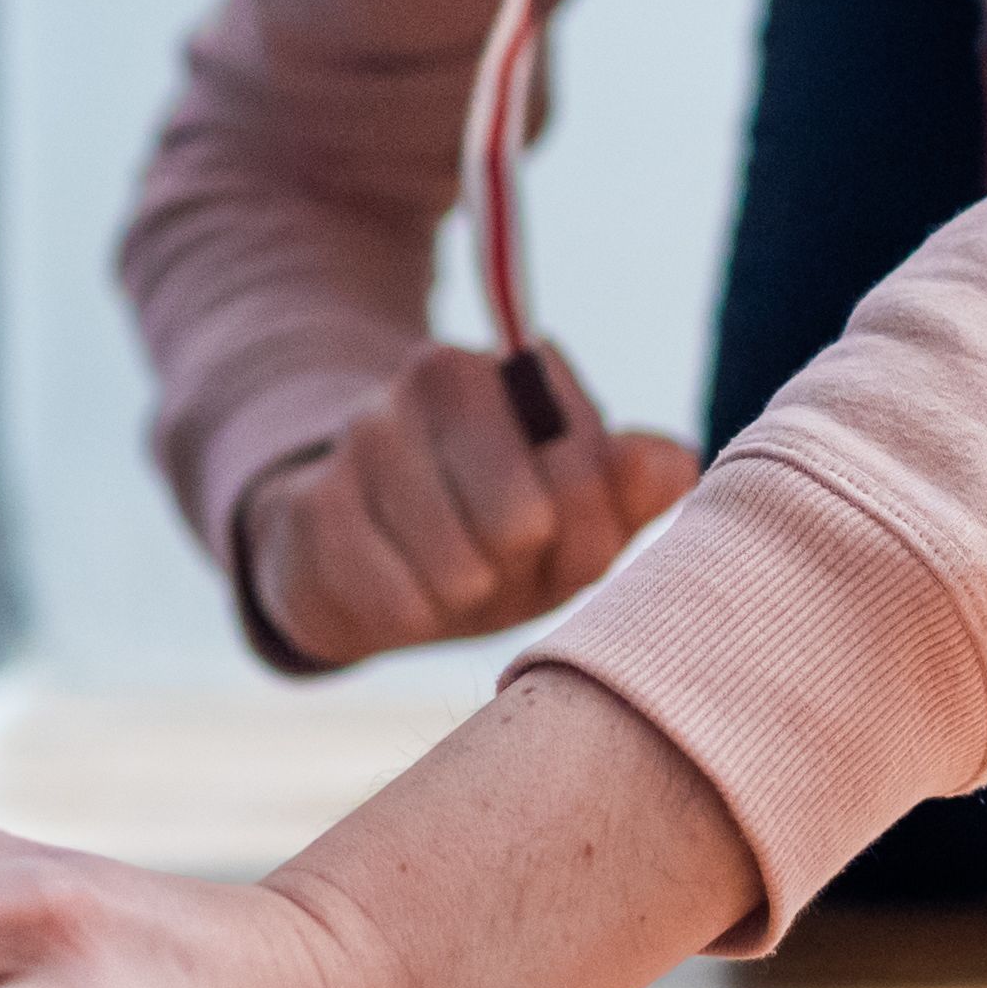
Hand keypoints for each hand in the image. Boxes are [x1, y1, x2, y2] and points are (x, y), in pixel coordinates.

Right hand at [244, 342, 698, 668]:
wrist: (357, 553)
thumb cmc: (493, 534)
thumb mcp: (574, 514)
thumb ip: (633, 487)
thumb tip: (673, 465)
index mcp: (514, 370)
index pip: (592, 472)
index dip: (588, 539)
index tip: (555, 542)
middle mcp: (435, 375)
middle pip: (525, 523)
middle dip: (523, 569)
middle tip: (498, 564)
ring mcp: (365, 433)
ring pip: (460, 568)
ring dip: (465, 597)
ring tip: (449, 577)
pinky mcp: (313, 504)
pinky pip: (396, 602)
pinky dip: (410, 617)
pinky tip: (397, 589)